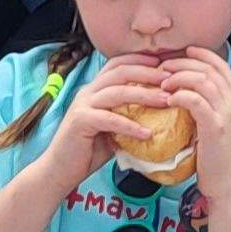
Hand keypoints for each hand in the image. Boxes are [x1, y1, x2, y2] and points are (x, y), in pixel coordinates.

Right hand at [34, 56, 174, 192]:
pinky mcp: (80, 121)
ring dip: (144, 95)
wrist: (59, 170)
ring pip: (117, 92)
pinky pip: (109, 119)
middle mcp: (88, 92)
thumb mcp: (112, 130)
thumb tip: (160, 117)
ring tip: (166, 101)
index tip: (165, 64)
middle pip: (120, 72)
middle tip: (171, 79)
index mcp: (95, 90)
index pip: (118, 64)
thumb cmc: (88, 152)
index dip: (141, 60)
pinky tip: (147, 134)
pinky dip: (130, 125)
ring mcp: (83, 105)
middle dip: (148, 72)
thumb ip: (128, 118)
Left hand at [161, 47, 230, 204]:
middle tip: (162, 65)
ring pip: (202, 80)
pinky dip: (180, 95)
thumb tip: (183, 98)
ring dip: (178, 76)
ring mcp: (227, 114)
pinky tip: (167, 99)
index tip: (180, 53)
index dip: (200, 54)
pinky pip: (195, 100)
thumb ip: (207, 110)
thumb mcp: (217, 129)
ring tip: (161, 82)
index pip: (220, 65)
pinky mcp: (216, 127)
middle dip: (183, 61)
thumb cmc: (219, 162)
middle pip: (208, 68)